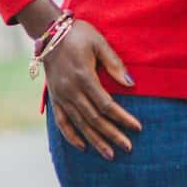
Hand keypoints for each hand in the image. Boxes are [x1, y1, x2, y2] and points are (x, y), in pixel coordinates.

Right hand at [43, 19, 141, 159]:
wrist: (49, 32)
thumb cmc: (78, 34)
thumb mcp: (99, 43)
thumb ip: (114, 64)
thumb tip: (130, 84)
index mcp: (84, 77)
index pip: (106, 105)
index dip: (122, 118)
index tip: (137, 128)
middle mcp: (71, 91)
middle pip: (94, 119)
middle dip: (112, 134)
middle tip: (128, 148)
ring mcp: (61, 96)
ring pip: (80, 124)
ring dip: (95, 140)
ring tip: (109, 154)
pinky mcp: (54, 98)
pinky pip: (62, 122)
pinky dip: (71, 136)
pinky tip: (83, 146)